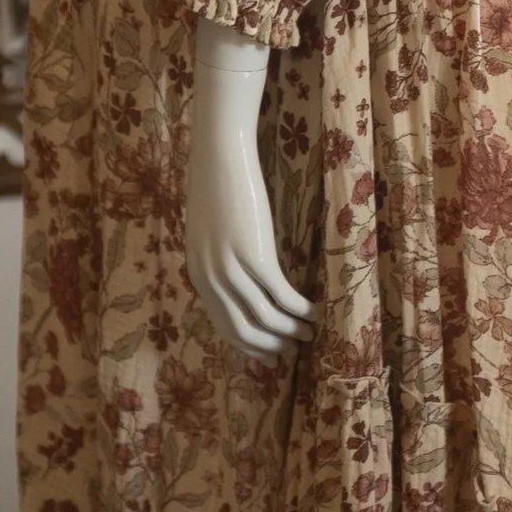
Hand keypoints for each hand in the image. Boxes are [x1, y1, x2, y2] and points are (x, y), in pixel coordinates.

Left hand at [185, 20, 314, 355]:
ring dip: (292, 330)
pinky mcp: (254, 256)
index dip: (250, 346)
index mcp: (198, 275)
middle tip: (296, 348)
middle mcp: (211, 279)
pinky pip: (281, 296)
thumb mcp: (208, 235)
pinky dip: (299, 309)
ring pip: (265, 318)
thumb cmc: (215, 188)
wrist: (218, 158)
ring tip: (312, 331)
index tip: (271, 354)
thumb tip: (237, 283)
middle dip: (273, 345)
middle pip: (244, 331)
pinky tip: (313, 309)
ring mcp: (232, 270)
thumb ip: (217, 261)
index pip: (224, 327)